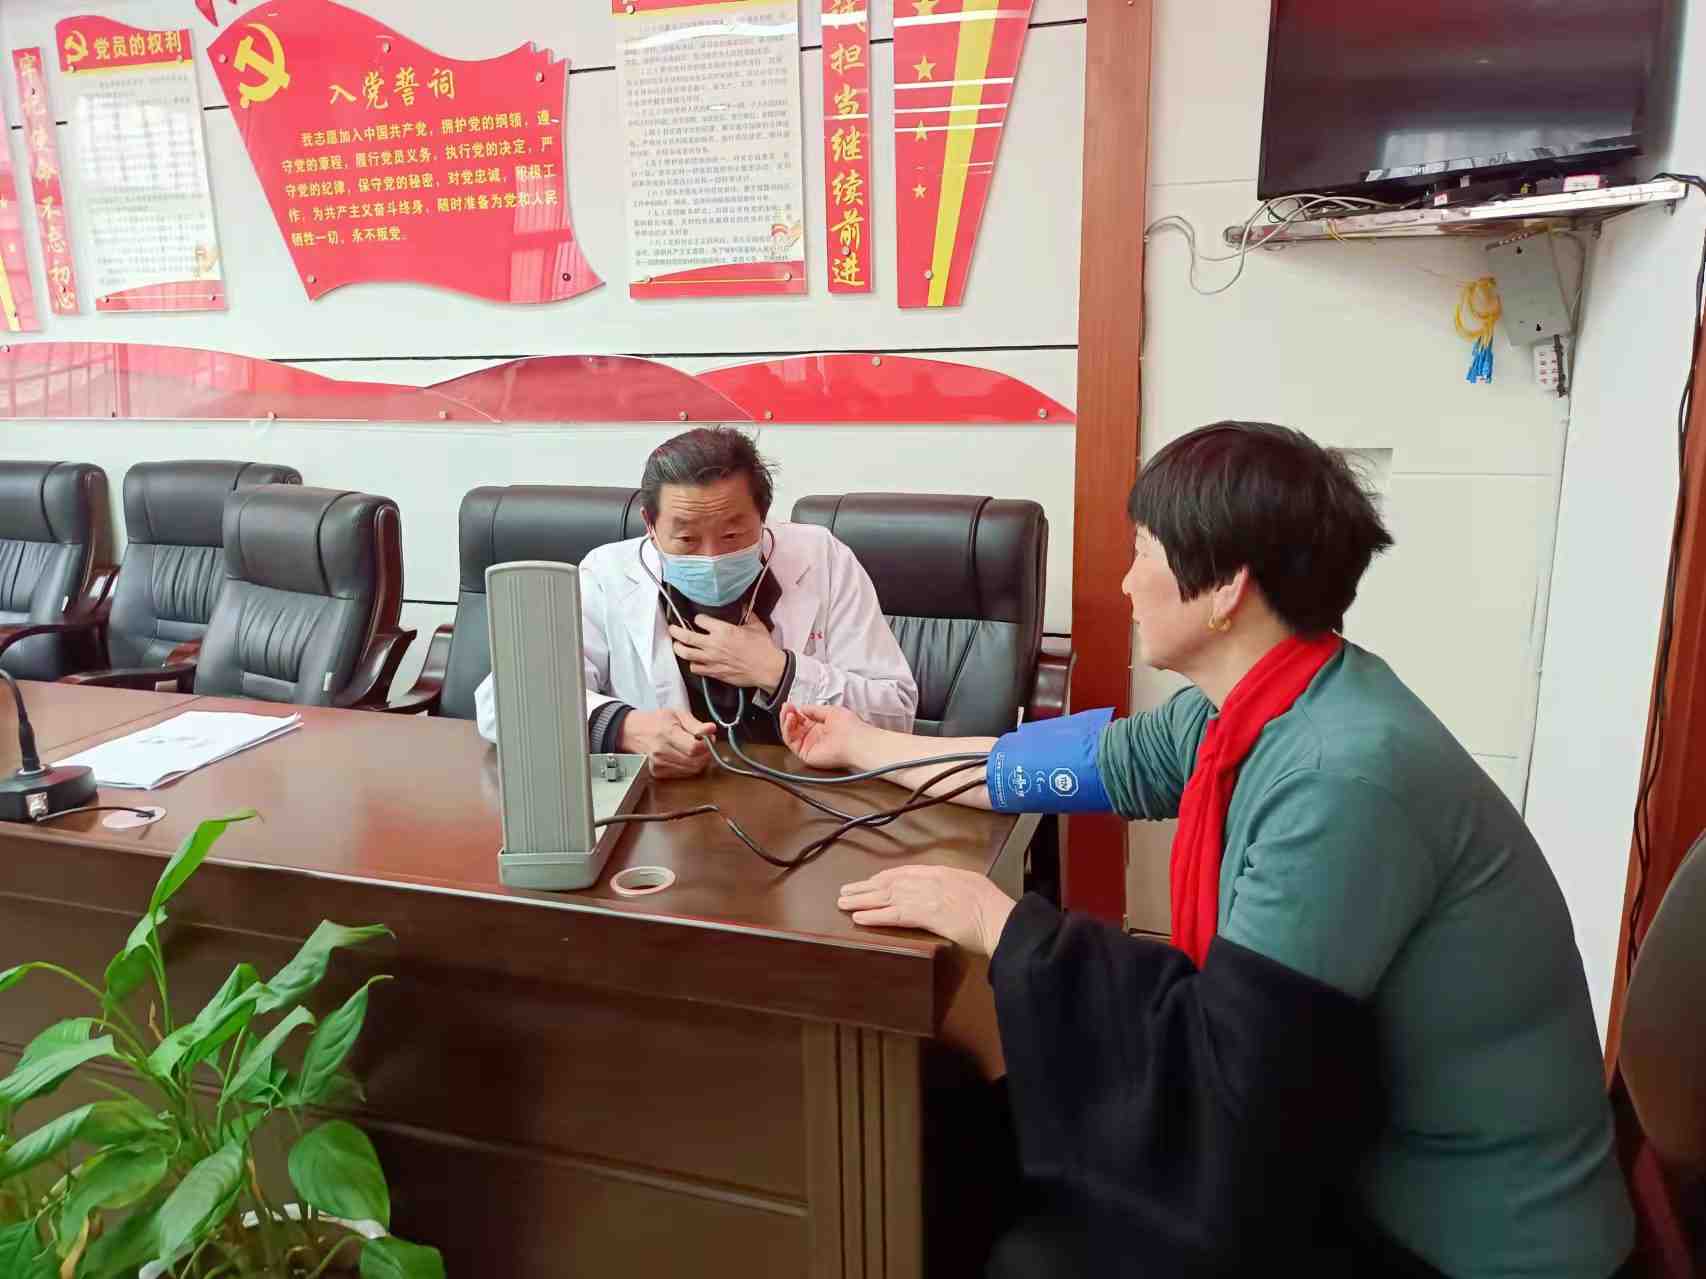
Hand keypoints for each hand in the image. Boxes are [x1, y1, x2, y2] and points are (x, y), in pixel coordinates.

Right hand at [618, 707, 714, 778]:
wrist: (633, 731)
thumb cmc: (656, 721)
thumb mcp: (677, 714)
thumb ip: (695, 724)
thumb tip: (711, 729)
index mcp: (667, 734)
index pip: (694, 748)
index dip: (707, 745)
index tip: (709, 738)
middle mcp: (661, 752)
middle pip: (695, 762)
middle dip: (706, 754)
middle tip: (705, 744)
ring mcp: (658, 765)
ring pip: (691, 770)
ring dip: (699, 761)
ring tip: (694, 748)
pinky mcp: (658, 773)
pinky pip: (683, 774)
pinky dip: (689, 766)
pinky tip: (685, 756)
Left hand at [668, 616, 786, 692]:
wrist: (767, 669)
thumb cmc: (763, 648)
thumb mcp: (756, 626)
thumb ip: (746, 615)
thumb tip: (743, 606)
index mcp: (723, 630)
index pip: (700, 620)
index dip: (699, 618)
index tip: (700, 619)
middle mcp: (713, 644)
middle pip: (686, 636)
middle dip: (676, 631)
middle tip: (672, 628)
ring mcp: (712, 659)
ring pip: (686, 653)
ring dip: (679, 648)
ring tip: (677, 645)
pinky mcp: (714, 672)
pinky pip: (695, 668)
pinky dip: (692, 664)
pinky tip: (693, 661)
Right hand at [780, 703, 874, 770]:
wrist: (856, 740)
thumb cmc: (850, 727)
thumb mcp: (830, 710)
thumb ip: (814, 710)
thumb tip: (801, 708)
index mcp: (820, 727)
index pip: (802, 719)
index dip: (795, 711)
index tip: (790, 704)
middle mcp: (814, 737)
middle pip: (793, 726)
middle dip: (788, 714)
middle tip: (786, 706)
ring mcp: (809, 746)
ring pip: (790, 734)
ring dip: (786, 721)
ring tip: (787, 711)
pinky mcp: (805, 754)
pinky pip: (791, 742)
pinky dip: (787, 729)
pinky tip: (790, 719)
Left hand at [837, 866, 1015, 955]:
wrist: (1002, 920)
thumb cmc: (994, 910)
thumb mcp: (974, 887)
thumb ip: (954, 887)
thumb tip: (944, 894)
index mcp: (943, 872)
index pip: (905, 872)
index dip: (883, 878)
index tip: (869, 882)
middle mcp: (930, 880)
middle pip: (889, 882)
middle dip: (865, 887)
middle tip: (845, 891)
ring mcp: (926, 897)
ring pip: (886, 897)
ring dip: (862, 900)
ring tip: (843, 903)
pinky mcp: (924, 915)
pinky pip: (893, 915)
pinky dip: (874, 916)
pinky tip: (858, 918)